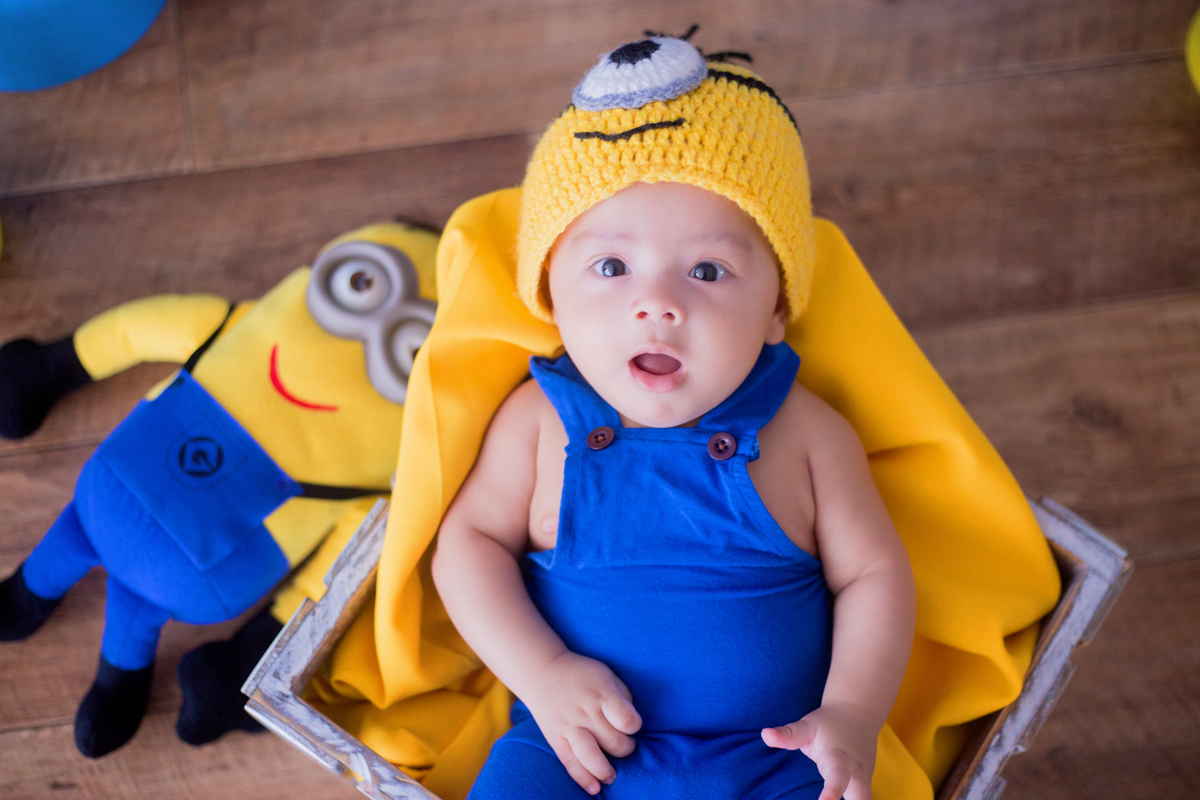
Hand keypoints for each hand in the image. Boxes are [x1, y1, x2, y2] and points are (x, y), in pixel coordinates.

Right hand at [520, 650, 642, 794]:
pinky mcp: (556, 739)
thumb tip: (631, 724)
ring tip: (612, 775)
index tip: (632, 724)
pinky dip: (583, 779)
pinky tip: (595, 789)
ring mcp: (570, 727)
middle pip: (614, 742)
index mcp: (602, 694)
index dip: (635, 725)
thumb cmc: (581, 674)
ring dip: (606, 770)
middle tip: (623, 744)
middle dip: (625, 748)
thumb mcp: (606, 674)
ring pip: (591, 757)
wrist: (541, 671)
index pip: (626, 719)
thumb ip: (622, 697)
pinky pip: (570, 763)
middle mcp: (586, 712)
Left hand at [761, 701, 878, 799]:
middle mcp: (856, 773)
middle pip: (862, 798)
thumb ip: (788, 734)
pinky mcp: (866, 788)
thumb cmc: (828, 724)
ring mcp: (865, 782)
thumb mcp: (807, 725)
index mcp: (839, 759)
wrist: (858, 715)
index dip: (832, 792)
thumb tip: (765, 735)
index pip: (837, 777)